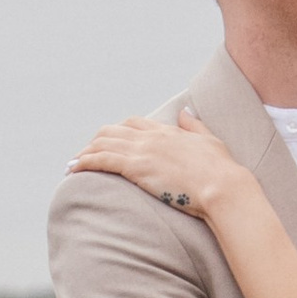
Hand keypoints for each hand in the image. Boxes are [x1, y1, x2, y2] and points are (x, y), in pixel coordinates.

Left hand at [68, 103, 244, 220]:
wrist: (223, 186)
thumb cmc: (221, 170)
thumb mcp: (209, 140)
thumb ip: (194, 126)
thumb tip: (186, 111)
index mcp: (167, 131)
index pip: (133, 124)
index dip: (117, 132)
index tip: (107, 142)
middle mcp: (151, 137)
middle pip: (113, 131)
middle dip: (96, 142)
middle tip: (86, 155)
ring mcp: (143, 151)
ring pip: (103, 144)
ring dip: (85, 153)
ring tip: (73, 164)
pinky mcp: (136, 167)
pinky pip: (101, 160)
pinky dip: (84, 162)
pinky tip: (73, 168)